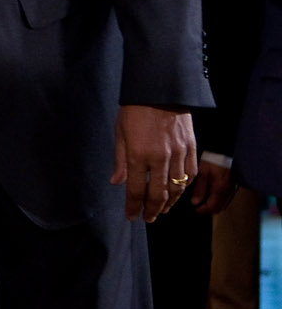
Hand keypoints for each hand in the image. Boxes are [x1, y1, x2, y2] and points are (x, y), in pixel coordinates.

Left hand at [111, 104, 197, 222]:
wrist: (159, 90)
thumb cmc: (134, 110)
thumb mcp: (120, 133)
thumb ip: (120, 160)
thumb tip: (116, 182)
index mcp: (138, 155)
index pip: (135, 190)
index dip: (133, 206)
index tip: (131, 216)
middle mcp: (160, 158)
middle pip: (158, 194)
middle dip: (152, 210)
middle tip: (148, 218)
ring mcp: (178, 154)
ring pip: (177, 188)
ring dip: (170, 203)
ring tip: (162, 210)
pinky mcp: (191, 148)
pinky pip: (191, 174)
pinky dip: (184, 187)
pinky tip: (178, 192)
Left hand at [190, 159, 235, 216]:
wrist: (227, 150)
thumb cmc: (214, 158)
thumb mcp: (203, 173)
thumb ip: (199, 189)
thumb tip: (195, 202)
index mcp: (220, 189)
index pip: (212, 207)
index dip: (202, 210)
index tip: (195, 209)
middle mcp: (229, 191)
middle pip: (219, 208)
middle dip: (208, 209)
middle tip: (198, 206)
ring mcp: (233, 188)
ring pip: (224, 203)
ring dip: (214, 204)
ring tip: (203, 199)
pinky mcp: (234, 184)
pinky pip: (227, 196)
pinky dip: (219, 198)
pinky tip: (212, 192)